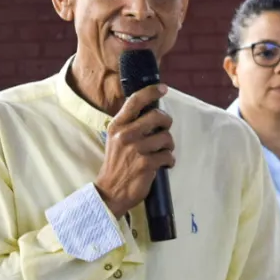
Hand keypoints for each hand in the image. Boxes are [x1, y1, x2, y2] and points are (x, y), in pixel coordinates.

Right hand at [95, 84, 174, 217]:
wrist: (110, 191)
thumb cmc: (116, 164)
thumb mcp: (115, 139)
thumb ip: (129, 125)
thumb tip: (151, 111)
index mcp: (117, 126)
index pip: (135, 101)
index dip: (152, 91)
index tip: (163, 88)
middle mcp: (125, 135)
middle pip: (157, 116)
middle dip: (166, 122)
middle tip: (164, 130)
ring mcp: (136, 149)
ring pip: (166, 137)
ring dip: (168, 145)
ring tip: (162, 152)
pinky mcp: (146, 164)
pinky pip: (168, 155)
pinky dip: (169, 161)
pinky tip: (163, 164)